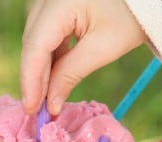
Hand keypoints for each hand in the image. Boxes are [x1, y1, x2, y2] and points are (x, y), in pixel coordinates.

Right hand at [21, 0, 146, 114]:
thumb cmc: (130, 16)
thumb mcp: (103, 48)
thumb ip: (70, 75)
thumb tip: (50, 104)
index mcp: (59, 4)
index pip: (36, 48)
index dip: (30, 82)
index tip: (31, 109)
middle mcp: (46, 1)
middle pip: (32, 46)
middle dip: (34, 80)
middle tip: (37, 111)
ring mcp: (48, 4)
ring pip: (35, 43)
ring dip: (40, 72)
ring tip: (45, 100)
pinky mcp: (53, 10)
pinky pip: (44, 37)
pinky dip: (48, 60)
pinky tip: (53, 80)